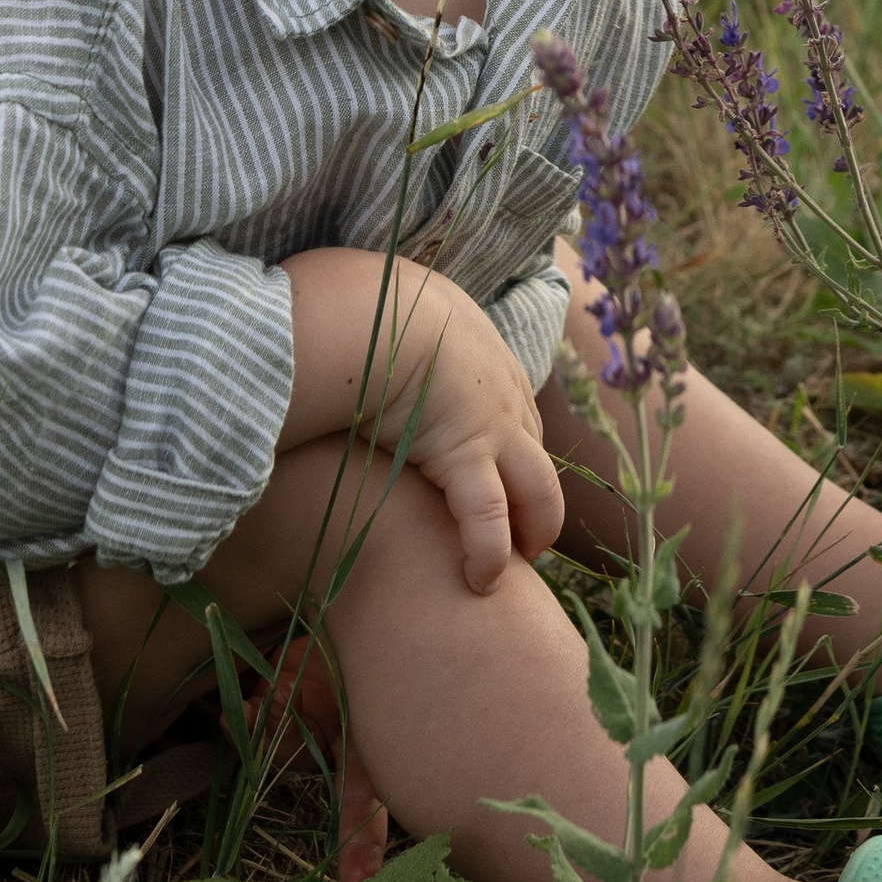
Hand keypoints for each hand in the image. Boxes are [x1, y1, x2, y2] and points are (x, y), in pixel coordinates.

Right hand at [284, 250, 564, 594]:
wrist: (364, 306)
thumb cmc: (356, 302)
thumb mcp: (382, 306)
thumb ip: (378, 328)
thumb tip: (344, 329)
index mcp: (479, 351)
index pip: (511, 409)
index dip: (507, 449)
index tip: (495, 479)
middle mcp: (498, 386)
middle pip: (534, 448)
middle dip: (532, 493)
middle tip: (519, 531)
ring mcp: (491, 420)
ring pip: (538, 487)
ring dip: (534, 526)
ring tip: (515, 564)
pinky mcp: (467, 451)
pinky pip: (489, 517)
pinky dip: (489, 550)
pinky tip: (479, 579)